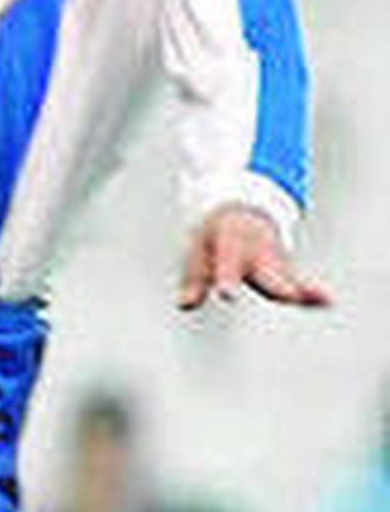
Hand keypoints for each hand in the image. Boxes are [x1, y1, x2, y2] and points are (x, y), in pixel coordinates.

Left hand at [176, 204, 331, 309]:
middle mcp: (256, 251)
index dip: (227, 280)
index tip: (227, 295)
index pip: (228, 264)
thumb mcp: (198, 252)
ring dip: (304, 289)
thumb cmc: (216, 235)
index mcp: (230, 244)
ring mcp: (273, 259)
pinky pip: (299, 281)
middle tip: (288, 295)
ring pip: (288, 277)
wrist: (241, 207)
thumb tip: (184, 304)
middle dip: (277, 284)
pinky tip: (326, 301)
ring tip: (322, 299)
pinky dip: (311, 291)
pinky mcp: (284, 267)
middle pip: (267, 271)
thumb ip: (193, 280)